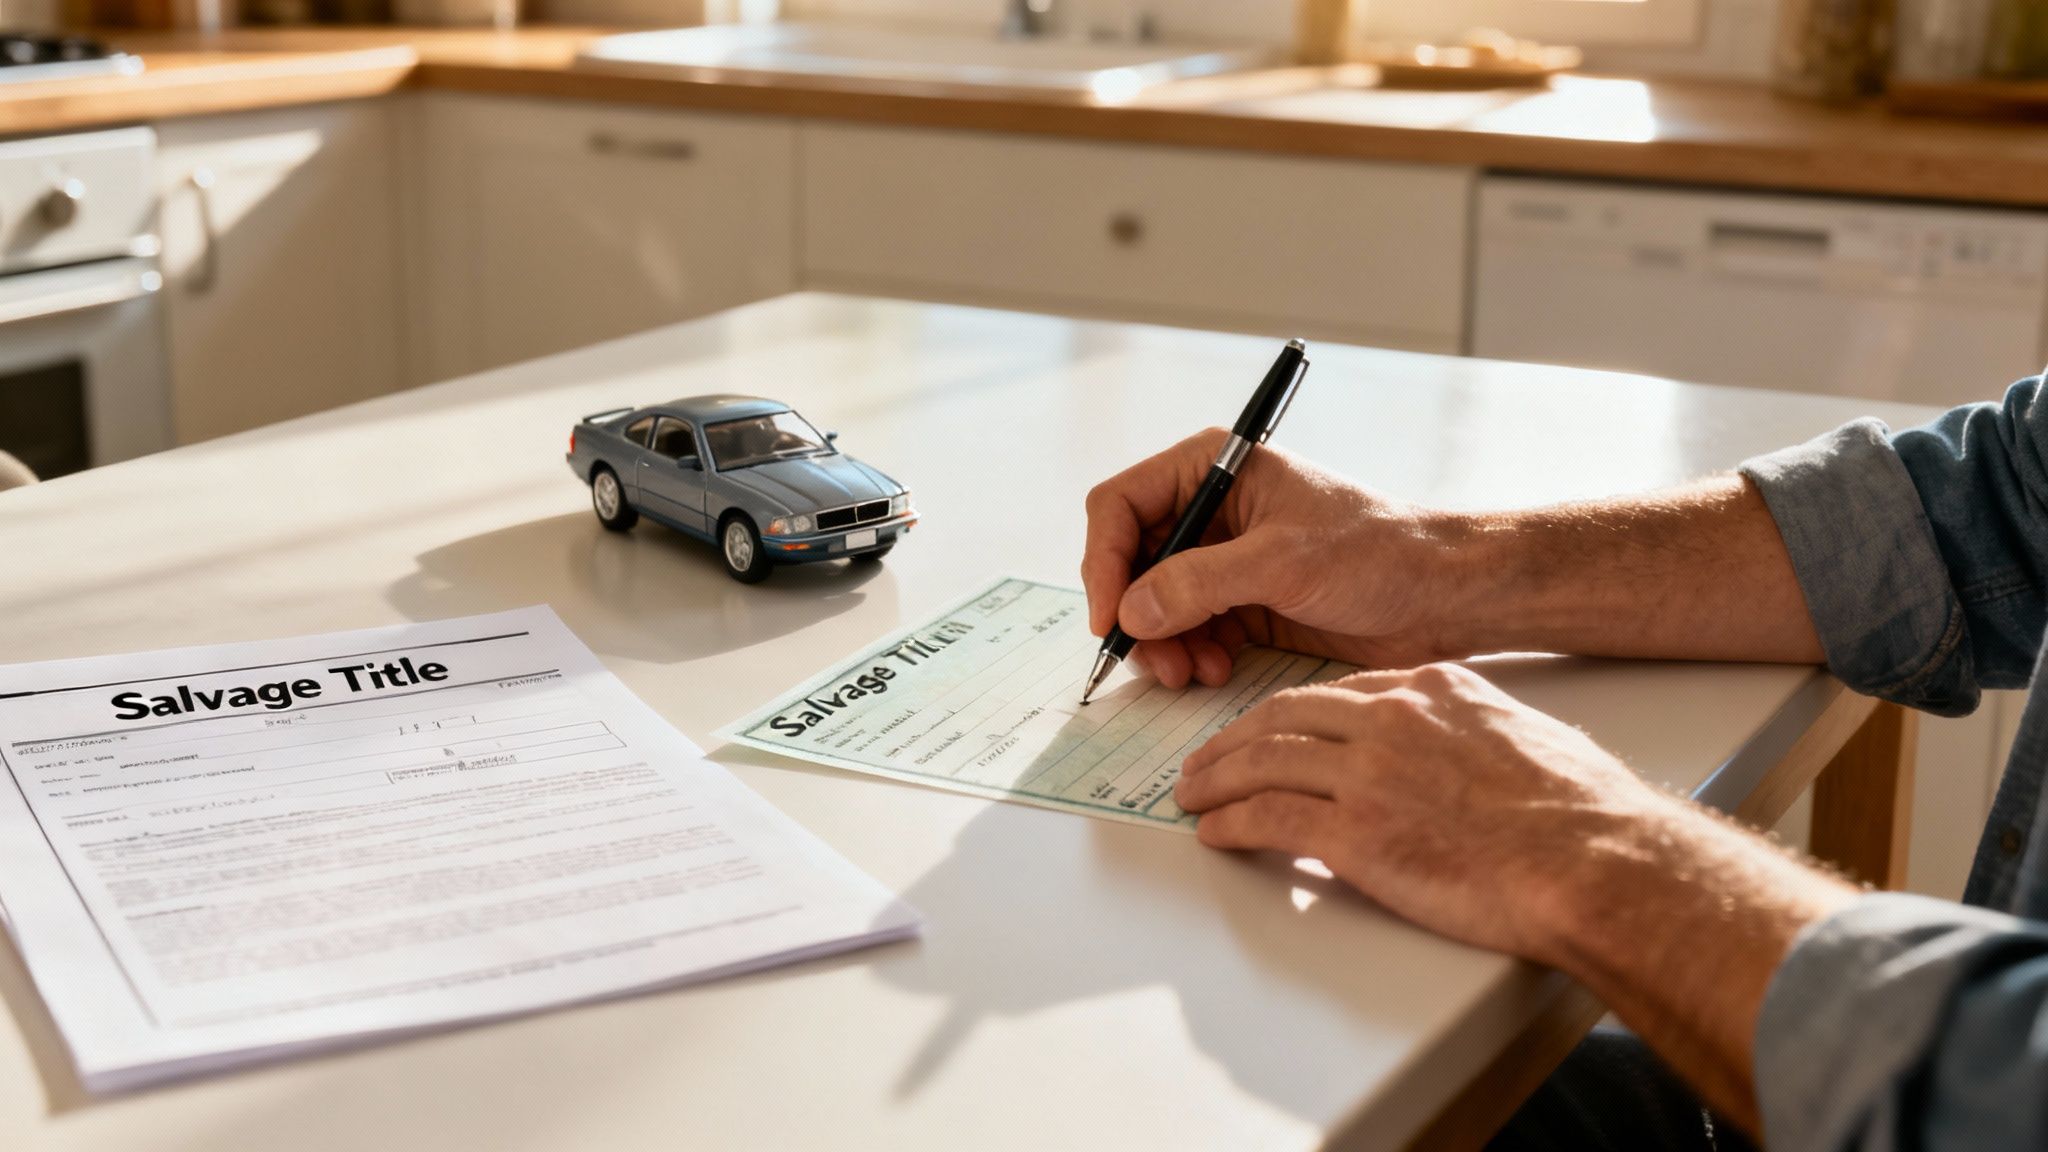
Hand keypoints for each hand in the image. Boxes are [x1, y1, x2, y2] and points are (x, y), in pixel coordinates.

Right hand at [1081, 428, 1467, 689]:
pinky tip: (1216, 672)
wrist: (1441, 595)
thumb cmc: (1380, 552)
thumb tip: (1131, 611)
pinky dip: (1191, 655)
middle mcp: (1211, 510)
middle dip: (1135, 614)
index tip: (1110, 617)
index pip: (1121, 505)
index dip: (1104, 562)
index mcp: (1214, 469)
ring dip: (1163, 643)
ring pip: (1155, 603)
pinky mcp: (1243, 602)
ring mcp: (1225, 558)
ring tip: (1191, 673)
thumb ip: (1200, 583)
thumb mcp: (1283, 562)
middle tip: (1154, 661)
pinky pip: (1189, 629)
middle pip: (1131, 561)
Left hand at [1173, 662, 1687, 964]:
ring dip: (1216, 779)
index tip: (1266, 730)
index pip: (1335, 693)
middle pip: (1283, 717)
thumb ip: (1471, 737)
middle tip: (1207, 758)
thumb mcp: (1522, 738)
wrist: (1596, 860)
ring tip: (1193, 794)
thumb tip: (1457, 762)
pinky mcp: (1356, 834)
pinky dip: (1231, 824)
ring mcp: (1369, 774)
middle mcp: (1391, 720)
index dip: (1287, 716)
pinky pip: (1269, 820)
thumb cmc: (1583, 814)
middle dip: (1234, 739)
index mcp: (1431, 690)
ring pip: (1263, 763)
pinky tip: (1215, 833)